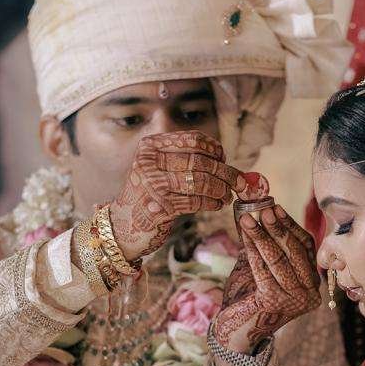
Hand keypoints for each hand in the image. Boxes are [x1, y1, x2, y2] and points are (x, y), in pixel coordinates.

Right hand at [108, 131, 241, 262]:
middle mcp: (148, 162)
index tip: (224, 159)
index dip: (214, 149)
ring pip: (199, 182)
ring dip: (220, 189)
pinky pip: (195, 201)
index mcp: (150, 146)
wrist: (124, 224)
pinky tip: (217, 204)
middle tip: (239, 181)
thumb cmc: (150, 194)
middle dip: (225, 172)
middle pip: (199, 162)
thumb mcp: (159, 169)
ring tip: (227, 195)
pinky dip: (211, 203)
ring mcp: (152, 184)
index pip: (193, 140)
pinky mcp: (159, 207)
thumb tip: (228, 162)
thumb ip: (186, 160)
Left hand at [212, 204, 319, 353]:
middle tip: (262, 209)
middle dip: (277, 228)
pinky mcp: (275, 302)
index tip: (275, 208)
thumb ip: (265, 244)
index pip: (306, 247)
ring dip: (262, 235)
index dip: (291, 226)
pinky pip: (264, 269)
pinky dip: (253, 249)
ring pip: (279, 259)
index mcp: (312, 284)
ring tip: (248, 219)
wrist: (235, 330)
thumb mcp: (262, 267)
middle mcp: (310, 294)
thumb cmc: (250, 296)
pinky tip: (245, 236)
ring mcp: (295, 300)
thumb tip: (256, 210)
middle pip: (295, 252)